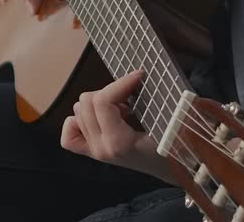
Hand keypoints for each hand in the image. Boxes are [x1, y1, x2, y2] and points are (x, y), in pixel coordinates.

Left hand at [60, 71, 177, 184]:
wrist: (171, 169)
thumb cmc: (174, 147)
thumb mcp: (167, 123)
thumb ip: (152, 101)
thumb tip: (139, 74)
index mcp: (118, 143)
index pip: (103, 101)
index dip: (120, 82)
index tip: (139, 76)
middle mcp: (100, 148)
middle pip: (86, 102)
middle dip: (110, 92)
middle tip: (131, 97)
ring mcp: (93, 151)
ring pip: (78, 110)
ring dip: (98, 103)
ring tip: (122, 109)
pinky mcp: (90, 152)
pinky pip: (69, 131)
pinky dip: (79, 120)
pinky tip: (99, 118)